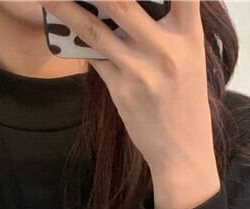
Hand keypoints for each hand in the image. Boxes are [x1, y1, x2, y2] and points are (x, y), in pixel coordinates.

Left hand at [40, 0, 220, 208]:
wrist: (183, 152)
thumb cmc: (185, 101)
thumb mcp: (189, 58)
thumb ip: (168, 25)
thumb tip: (130, 4)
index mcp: (190, 34)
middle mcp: (166, 48)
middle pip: (124, 0)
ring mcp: (141, 70)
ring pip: (96, 27)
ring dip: (67, 5)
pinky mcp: (121, 89)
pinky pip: (92, 55)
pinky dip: (74, 35)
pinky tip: (59, 17)